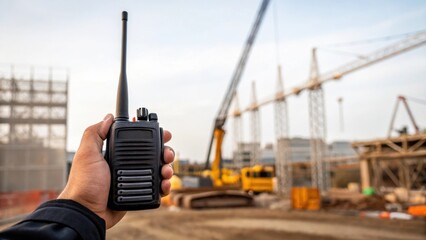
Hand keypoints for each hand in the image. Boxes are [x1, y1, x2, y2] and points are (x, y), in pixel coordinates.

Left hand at [58, 114, 173, 228]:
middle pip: (153, 154)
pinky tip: (164, 185)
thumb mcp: (86, 154)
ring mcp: (134, 179)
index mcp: (116, 154)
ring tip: (166, 171)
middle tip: (167, 154)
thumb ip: (95, 133)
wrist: (87, 212)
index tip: (163, 134)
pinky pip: (157, 187)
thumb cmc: (84, 184)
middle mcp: (127, 165)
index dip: (153, 136)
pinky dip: (164, 185)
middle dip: (165, 152)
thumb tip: (108, 117)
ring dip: (167, 168)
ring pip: (158, 170)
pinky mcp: (139, 193)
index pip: (139, 140)